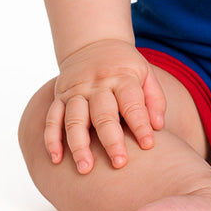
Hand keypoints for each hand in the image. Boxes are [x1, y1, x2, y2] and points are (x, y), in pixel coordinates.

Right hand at [44, 39, 166, 174]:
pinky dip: (52, 138)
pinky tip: (57, 159)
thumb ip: (154, 99)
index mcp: (122, 77)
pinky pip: (52, 118)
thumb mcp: (145, 73)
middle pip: (103, 113)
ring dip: (79, 144)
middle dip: (111, 139)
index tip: (149, 145)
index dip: (141, 124)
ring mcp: (76, 90)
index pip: (132, 103)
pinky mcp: (59, 96)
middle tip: (120, 163)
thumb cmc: (125, 67)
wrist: (94, 42)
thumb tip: (158, 127)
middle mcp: (97, 84)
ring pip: (75, 118)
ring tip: (85, 169)